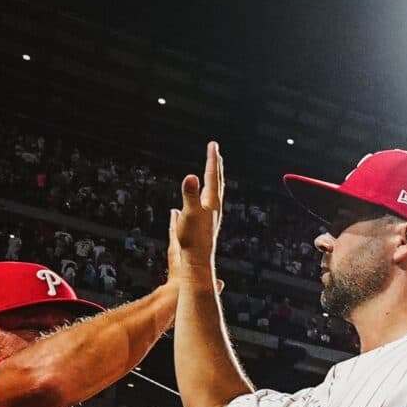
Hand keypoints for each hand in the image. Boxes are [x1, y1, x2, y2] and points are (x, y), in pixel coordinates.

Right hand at [168, 142, 222, 288]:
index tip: (213, 144)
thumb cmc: (193, 239)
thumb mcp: (189, 213)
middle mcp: (214, 208)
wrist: (197, 262)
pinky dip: (203, 194)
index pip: (212, 176)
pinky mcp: (205, 223)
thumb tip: (191, 176)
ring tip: (211, 171)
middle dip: (215, 165)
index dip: (212, 160)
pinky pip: (205, 203)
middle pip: (216, 182)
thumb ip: (190, 194)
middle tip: (215, 151)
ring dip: (212, 179)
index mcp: (211, 202)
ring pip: (213, 193)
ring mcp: (210, 216)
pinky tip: (199, 198)